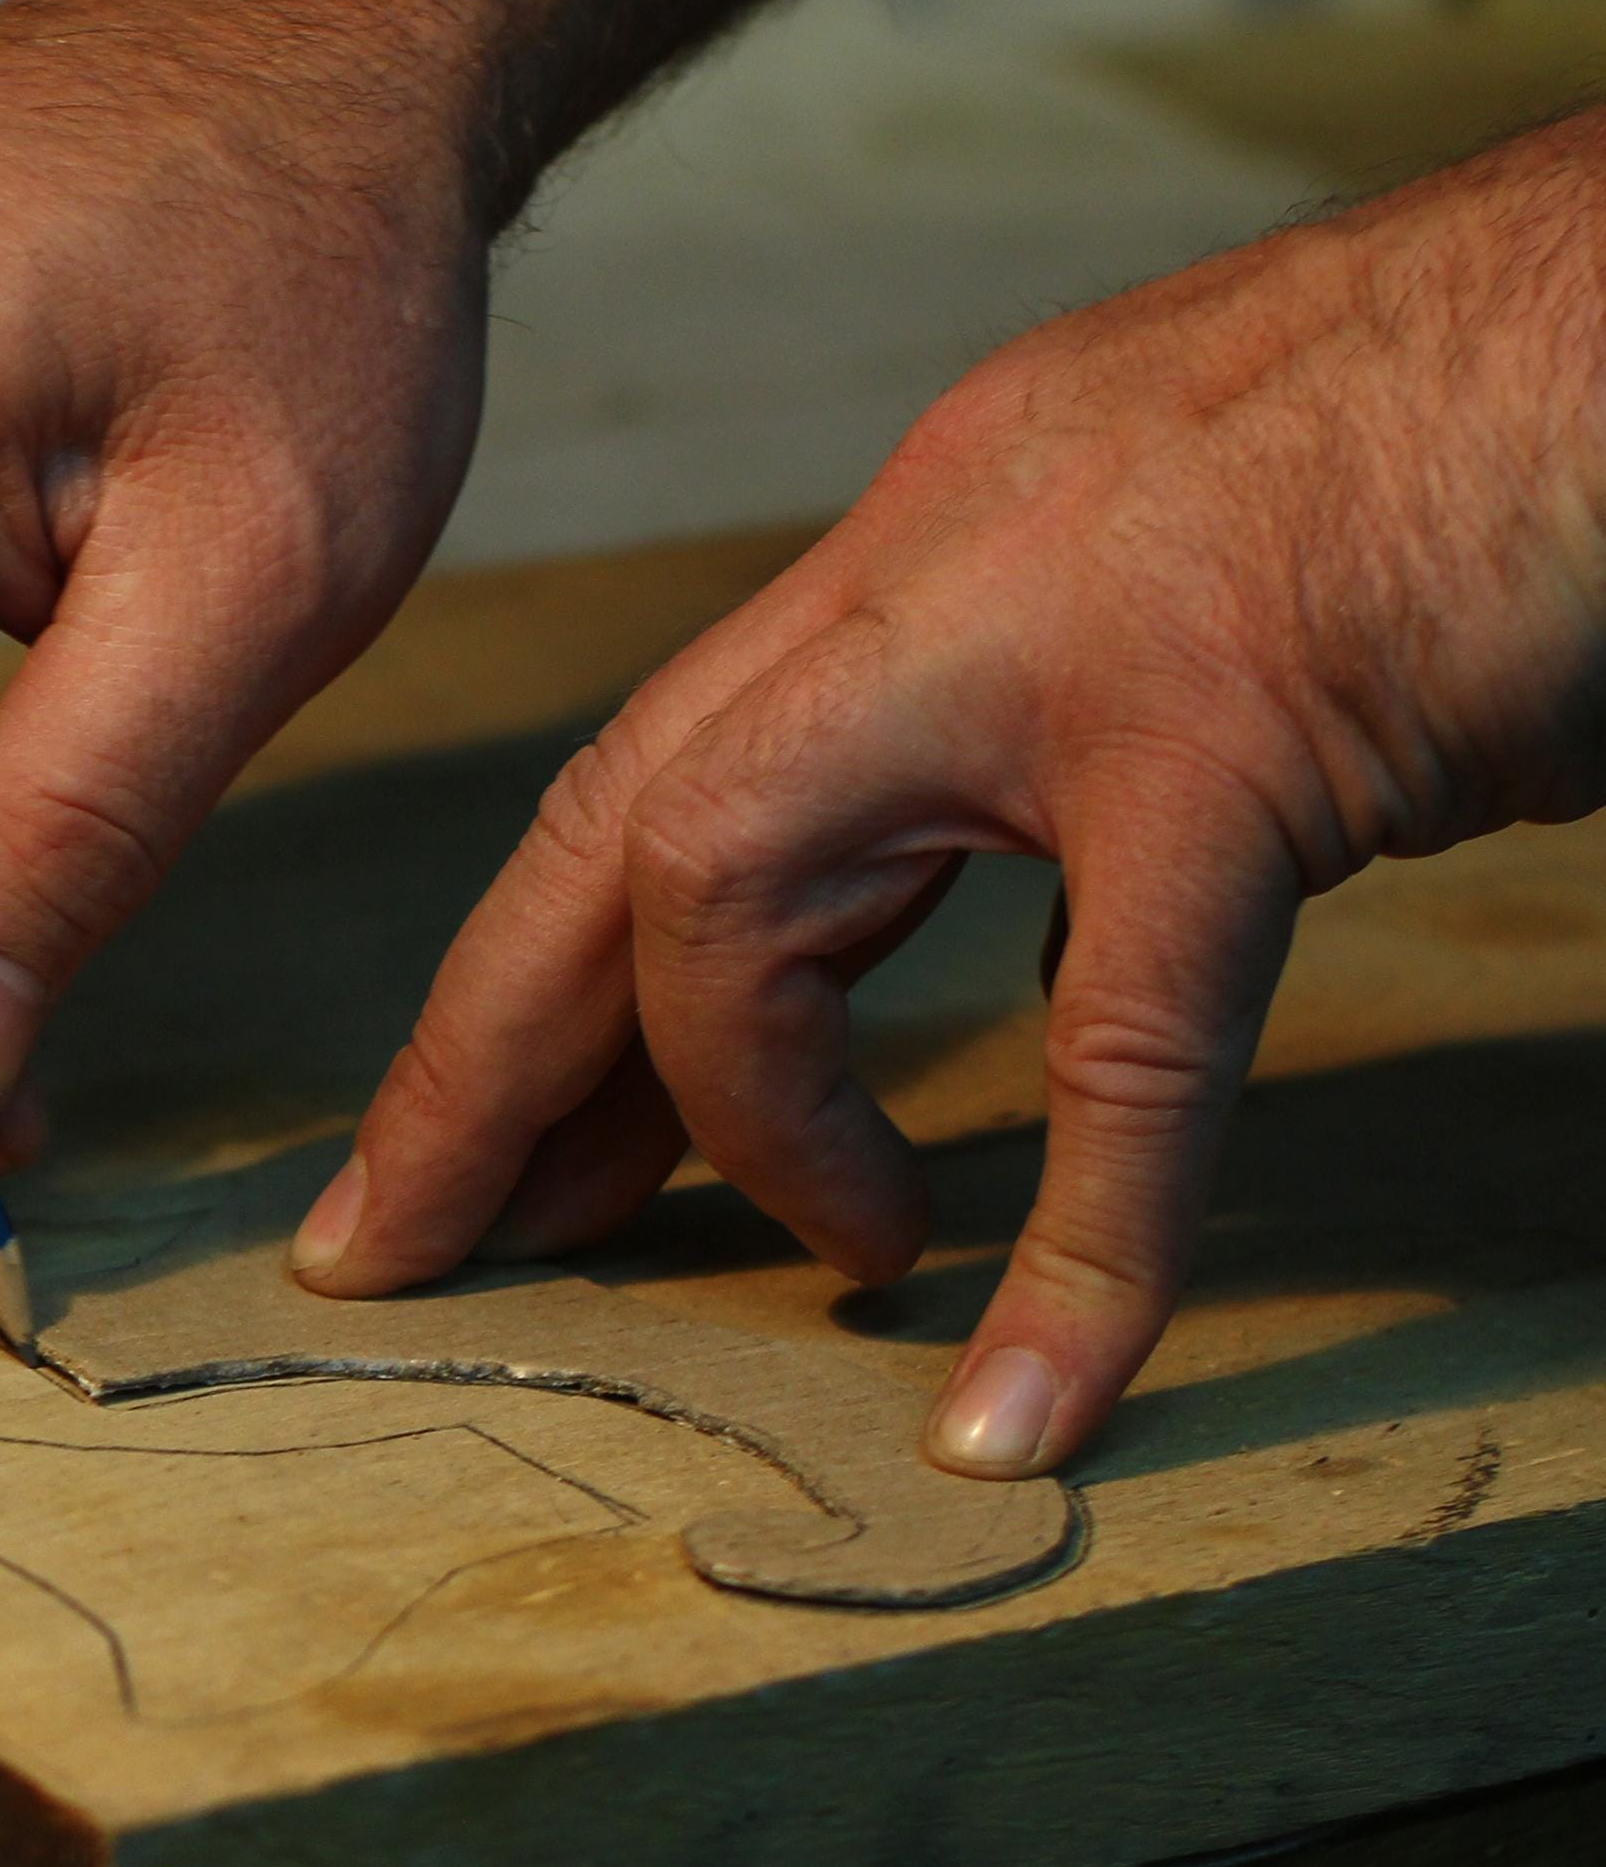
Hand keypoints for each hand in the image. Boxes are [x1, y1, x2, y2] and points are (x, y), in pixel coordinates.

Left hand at [294, 116, 1605, 1476]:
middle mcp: (939, 569)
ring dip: (757, 1128)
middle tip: (405, 1249)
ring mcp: (1065, 650)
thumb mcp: (1170, 600)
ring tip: (830, 1263)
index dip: (518, 987)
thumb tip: (977, 950)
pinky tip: (1033, 1404)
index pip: (644, 786)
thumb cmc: (1460, 462)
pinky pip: (1114, 1050)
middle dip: (487, 1066)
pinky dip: (1079, 1247)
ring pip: (755, 908)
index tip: (451, 1157)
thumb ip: (1031, 764)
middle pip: (615, 839)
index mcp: (922, 554)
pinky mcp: (1235, 747)